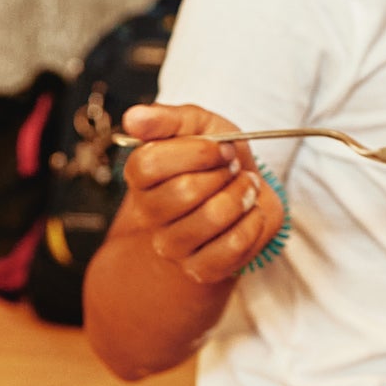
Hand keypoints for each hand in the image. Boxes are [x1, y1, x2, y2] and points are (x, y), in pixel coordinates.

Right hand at [117, 102, 284, 282]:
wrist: (245, 193)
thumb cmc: (217, 158)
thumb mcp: (198, 126)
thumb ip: (166, 119)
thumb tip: (132, 117)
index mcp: (141, 176)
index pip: (149, 164)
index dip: (196, 152)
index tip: (221, 148)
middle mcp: (150, 214)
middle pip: (184, 191)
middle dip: (223, 173)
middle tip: (232, 168)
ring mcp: (173, 246)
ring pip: (212, 217)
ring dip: (242, 195)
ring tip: (245, 188)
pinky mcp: (201, 269)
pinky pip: (232, 246)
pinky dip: (253, 222)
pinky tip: (250, 213)